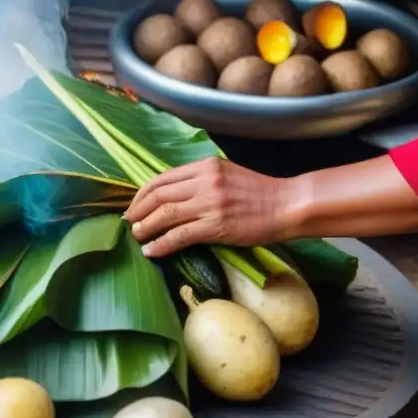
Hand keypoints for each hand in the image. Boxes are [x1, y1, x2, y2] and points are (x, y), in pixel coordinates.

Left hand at [124, 157, 298, 257]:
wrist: (287, 205)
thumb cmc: (259, 192)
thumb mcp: (226, 174)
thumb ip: (200, 180)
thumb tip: (172, 194)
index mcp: (204, 166)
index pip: (162, 178)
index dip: (142, 193)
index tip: (135, 205)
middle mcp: (204, 181)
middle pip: (158, 195)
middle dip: (138, 210)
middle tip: (129, 222)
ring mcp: (209, 203)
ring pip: (165, 215)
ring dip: (145, 227)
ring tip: (136, 236)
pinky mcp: (216, 226)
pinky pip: (179, 236)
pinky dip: (161, 244)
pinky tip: (151, 251)